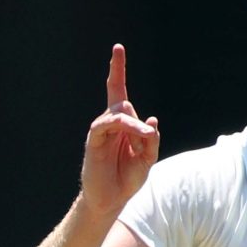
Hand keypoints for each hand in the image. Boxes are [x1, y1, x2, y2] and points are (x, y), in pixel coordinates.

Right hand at [80, 44, 160, 216]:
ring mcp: (102, 130)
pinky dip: (123, 126)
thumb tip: (151, 119)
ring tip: (145, 139)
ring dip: (135, 127)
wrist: (111, 199)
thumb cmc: (128, 178)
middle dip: (140, 123)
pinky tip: (133, 132)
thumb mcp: (148, 158)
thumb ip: (151, 140)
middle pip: (123, 103)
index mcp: (124, 124)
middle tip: (147, 141)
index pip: (118, 91)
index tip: (117, 48)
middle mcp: (111, 123)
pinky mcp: (94, 140)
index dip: (117, 70)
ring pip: (120, 114)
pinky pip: (106, 123)